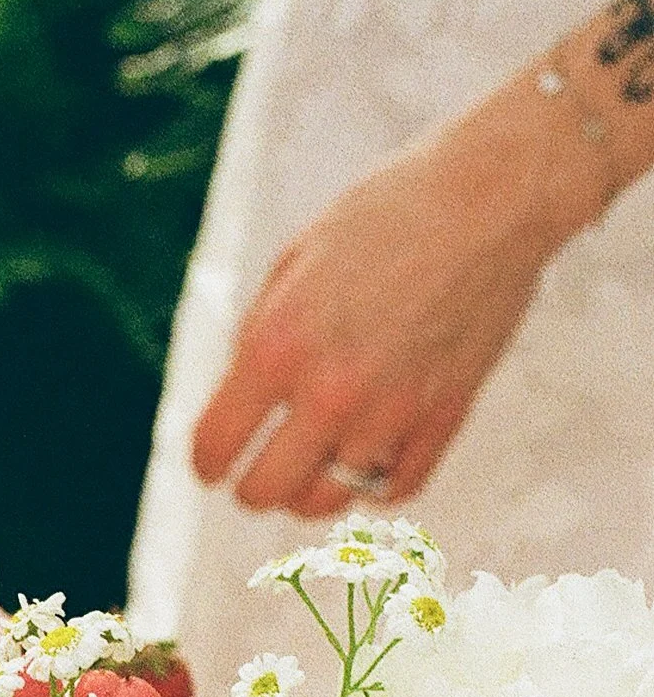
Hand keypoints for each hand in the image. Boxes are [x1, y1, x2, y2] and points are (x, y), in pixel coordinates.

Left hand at [190, 83, 604, 518]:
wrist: (490, 196)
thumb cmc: (386, 215)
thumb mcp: (293, 262)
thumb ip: (259, 335)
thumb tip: (241, 399)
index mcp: (276, 347)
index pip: (215, 447)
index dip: (207, 462)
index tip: (214, 465)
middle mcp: (329, 392)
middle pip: (266, 493)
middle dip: (253, 487)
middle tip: (261, 471)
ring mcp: (391, 411)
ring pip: (330, 500)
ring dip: (313, 490)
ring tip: (314, 468)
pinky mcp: (445, 416)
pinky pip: (397, 486)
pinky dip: (376, 483)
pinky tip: (368, 459)